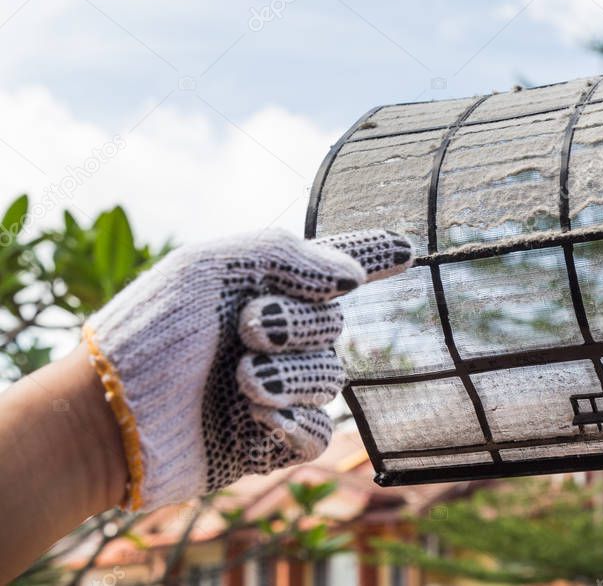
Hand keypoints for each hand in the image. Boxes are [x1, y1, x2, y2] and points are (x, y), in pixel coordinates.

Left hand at [84, 228, 411, 509]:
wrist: (108, 418)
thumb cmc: (147, 332)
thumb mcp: (207, 266)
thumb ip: (286, 254)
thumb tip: (353, 281)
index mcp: (263, 289)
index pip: (333, 268)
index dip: (372, 255)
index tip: (407, 248)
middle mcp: (277, 339)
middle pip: (334, 327)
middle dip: (296, 325)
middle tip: (246, 329)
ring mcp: (277, 391)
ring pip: (331, 380)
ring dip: (288, 376)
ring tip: (239, 381)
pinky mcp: (270, 442)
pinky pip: (318, 433)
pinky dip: (294, 421)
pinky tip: (256, 416)